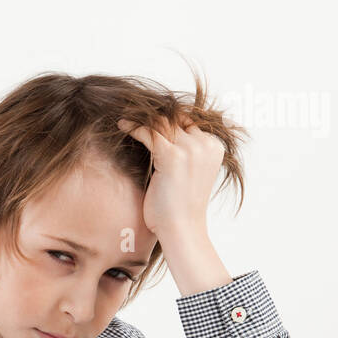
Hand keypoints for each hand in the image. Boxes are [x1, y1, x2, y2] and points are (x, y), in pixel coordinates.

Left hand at [117, 113, 225, 237]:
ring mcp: (190, 149)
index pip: (188, 120)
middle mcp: (205, 144)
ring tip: (125, 116)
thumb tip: (163, 138)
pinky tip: (122, 126)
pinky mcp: (172, 156)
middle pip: (175, 118)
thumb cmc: (180, 206)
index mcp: (214, 147)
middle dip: (153, 113)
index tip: (148, 114)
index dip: (168, 115)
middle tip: (133, 110)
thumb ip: (184, 153)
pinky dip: (134, 127)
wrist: (181, 227)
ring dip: (141, 117)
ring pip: (162, 122)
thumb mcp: (188, 173)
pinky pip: (149, 132)